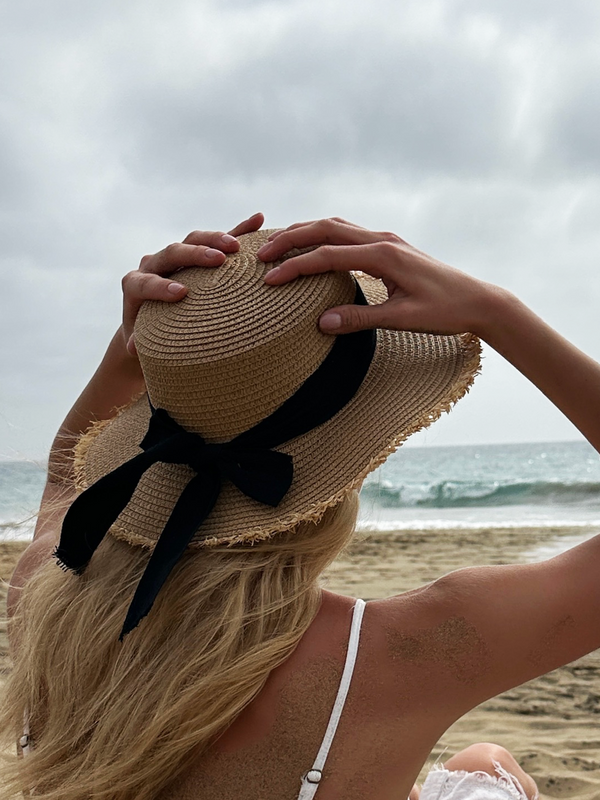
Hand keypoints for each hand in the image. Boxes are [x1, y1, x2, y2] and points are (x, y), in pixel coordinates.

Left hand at [122, 212, 263, 353]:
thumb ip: (139, 341)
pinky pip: (218, 239)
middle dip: (193, 255)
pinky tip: (257, 221)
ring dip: (215, 239)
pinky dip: (238, 229)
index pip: (145, 282)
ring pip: (193, 239)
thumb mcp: (142, 339)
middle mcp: (154, 265)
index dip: (160, 286)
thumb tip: (132, 349)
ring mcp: (176, 256)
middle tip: (217, 260)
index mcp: (136, 285)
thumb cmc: (148, 333)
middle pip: (171, 253)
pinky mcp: (197, 253)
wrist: (152, 317)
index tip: (181, 294)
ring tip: (236, 247)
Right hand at [258, 217, 504, 336]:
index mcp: (383, 255)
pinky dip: (323, 235)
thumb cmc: (445, 311)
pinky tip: (314, 247)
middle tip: (262, 254)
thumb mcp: (402, 319)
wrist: (478, 300)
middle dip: (291, 239)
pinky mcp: (390, 246)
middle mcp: (382, 239)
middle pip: (326, 228)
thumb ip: (361, 320)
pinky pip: (348, 233)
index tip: (269, 279)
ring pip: (336, 225)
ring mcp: (386, 239)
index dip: (295, 267)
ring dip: (305, 231)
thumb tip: (322, 323)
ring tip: (278, 245)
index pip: (327, 256)